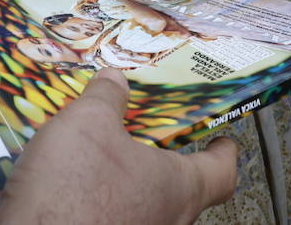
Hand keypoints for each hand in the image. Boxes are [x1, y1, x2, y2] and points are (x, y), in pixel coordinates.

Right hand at [0, 69, 237, 224]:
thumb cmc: (74, 190)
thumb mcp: (87, 123)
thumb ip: (106, 98)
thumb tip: (114, 80)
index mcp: (178, 189)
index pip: (221, 173)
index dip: (221, 152)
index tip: (220, 138)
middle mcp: (167, 222)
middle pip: (181, 190)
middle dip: (163, 161)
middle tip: (145, 135)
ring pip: (146, 207)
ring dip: (126, 182)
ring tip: (97, 156)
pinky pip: (112, 218)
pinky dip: (99, 202)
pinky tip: (69, 186)